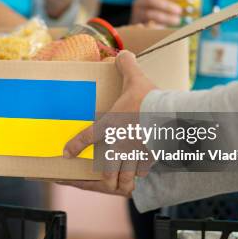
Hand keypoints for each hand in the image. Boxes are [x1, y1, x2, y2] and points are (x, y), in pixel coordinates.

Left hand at [60, 51, 156, 196]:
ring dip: (122, 181)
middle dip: (104, 180)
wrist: (170, 115)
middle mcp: (119, 145)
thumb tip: (123, 53)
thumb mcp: (135, 79)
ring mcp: (135, 155)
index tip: (67, 153)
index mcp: (110, 126)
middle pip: (107, 172)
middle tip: (101, 180)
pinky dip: (141, 174)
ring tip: (121, 185)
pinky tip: (141, 174)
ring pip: (124, 178)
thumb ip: (127, 66)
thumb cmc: (149, 99)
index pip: (87, 138)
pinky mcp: (151, 158)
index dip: (75, 146)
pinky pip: (143, 172)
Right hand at [131, 0, 180, 26]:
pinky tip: (167, 28)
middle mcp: (139, 1)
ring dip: (165, 18)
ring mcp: (137, 14)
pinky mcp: (138, 25)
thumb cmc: (156, 11)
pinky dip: (158, 27)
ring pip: (150, 14)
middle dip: (166, 5)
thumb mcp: (160, 2)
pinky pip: (147, 26)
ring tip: (177, 20)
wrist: (139, 25)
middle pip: (151, 1)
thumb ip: (172, 0)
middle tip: (179, 10)